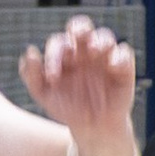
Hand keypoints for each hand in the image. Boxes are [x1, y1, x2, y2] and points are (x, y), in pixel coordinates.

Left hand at [19, 15, 135, 138]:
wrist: (91, 129)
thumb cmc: (66, 108)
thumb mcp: (43, 95)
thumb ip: (31, 74)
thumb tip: (30, 51)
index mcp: (65, 54)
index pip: (59, 42)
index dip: (54, 54)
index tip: (53, 77)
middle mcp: (85, 51)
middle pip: (83, 26)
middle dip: (80, 28)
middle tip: (77, 36)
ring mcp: (105, 57)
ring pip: (105, 35)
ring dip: (99, 40)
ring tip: (94, 52)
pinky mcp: (123, 67)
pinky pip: (124, 52)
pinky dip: (119, 56)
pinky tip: (112, 66)